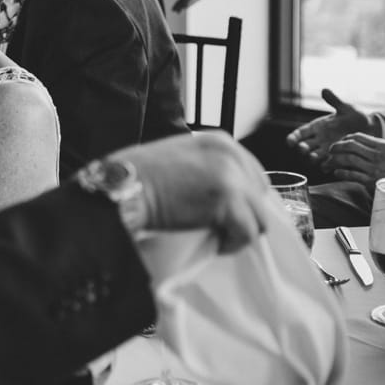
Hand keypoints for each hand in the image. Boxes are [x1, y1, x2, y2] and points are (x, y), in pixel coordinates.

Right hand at [108, 133, 268, 253]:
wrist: (124, 186)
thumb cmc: (140, 175)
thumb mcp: (181, 158)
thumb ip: (206, 167)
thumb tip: (224, 195)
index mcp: (219, 141)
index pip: (253, 174)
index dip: (241, 198)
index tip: (223, 212)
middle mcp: (230, 153)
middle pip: (259, 195)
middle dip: (242, 213)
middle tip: (218, 225)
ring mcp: (231, 176)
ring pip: (258, 216)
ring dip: (239, 230)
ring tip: (216, 236)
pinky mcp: (228, 200)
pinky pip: (247, 232)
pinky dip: (233, 244)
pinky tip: (215, 244)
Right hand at [285, 88, 376, 162]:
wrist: (372, 130)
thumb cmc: (356, 117)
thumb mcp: (346, 108)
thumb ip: (334, 101)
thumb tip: (324, 90)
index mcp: (317, 127)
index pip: (300, 133)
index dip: (293, 138)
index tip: (290, 142)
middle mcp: (319, 140)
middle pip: (304, 146)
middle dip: (302, 148)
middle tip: (303, 149)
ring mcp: (327, 150)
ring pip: (314, 157)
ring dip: (312, 158)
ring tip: (315, 157)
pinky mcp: (337, 158)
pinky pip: (329, 165)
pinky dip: (327, 166)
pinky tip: (328, 166)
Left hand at [323, 133, 384, 193]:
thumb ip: (376, 147)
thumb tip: (357, 142)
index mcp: (383, 145)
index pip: (357, 137)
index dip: (344, 139)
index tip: (338, 144)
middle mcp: (377, 155)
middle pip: (349, 146)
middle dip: (335, 147)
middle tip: (330, 152)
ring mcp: (374, 168)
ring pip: (347, 159)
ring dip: (333, 161)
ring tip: (328, 164)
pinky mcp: (371, 181)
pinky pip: (350, 174)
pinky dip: (340, 173)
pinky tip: (336, 173)